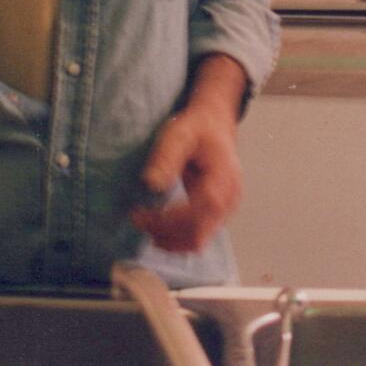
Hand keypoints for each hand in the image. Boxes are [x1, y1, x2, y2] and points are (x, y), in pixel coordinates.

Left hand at [129, 55, 247, 253]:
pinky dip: (177, 238)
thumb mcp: (179, 134)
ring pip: (198, 240)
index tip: (140, 214)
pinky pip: (198, 236)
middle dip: (164, 233)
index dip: (168, 220)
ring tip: (143, 225)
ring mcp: (225, 210)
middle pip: (197, 233)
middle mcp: (228, 200)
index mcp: (223, 180)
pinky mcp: (217, 215)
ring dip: (169, 240)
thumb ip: (167, 157)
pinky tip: (156, 230)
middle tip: (136, 219)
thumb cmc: (197, 129)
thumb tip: (152, 184)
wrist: (216, 125)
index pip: (197, 213)